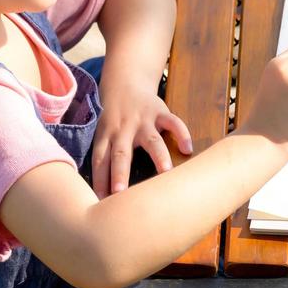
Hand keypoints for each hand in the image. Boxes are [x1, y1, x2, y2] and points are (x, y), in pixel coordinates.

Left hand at [90, 81, 192, 196]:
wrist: (125, 83)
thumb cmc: (113, 121)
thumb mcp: (102, 135)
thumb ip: (104, 160)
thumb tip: (100, 196)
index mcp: (106, 137)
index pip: (100, 161)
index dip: (99, 181)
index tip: (100, 203)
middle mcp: (123, 130)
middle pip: (121, 153)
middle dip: (120, 173)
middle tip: (120, 194)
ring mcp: (143, 120)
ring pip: (150, 140)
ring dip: (157, 155)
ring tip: (165, 172)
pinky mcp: (160, 112)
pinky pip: (173, 122)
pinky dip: (181, 133)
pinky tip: (188, 149)